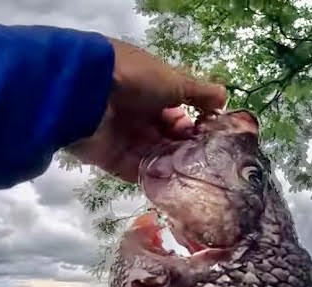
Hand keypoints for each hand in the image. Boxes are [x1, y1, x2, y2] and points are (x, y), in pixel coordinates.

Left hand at [68, 38, 226, 182]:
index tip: (209, 134)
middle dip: (185, 146)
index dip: (193, 123)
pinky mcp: (110, 158)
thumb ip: (200, 93)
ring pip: (154, 155)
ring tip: (195, 173)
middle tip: (205, 158)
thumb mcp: (173, 79)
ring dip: (173, 163)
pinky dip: (154, 177)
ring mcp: (122, 137)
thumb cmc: (135, 77)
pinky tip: (174, 184)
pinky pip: (136, 171)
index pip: (175, 111)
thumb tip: (224, 97)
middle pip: (166, 135)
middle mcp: (135, 113)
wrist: (87, 91)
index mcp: (148, 90)